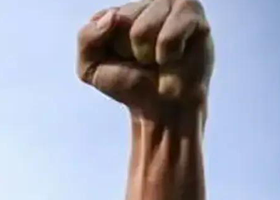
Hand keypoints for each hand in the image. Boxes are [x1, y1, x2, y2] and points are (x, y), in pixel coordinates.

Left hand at [77, 0, 212, 118]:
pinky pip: (169, 36)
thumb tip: (112, 16)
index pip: (100, 19)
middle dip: (128, 51)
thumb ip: (86, 38)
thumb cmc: (128, 84)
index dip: (106, 48)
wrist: (160, 108)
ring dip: (147, 55)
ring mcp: (171, 4)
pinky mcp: (193, 15)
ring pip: (143, 30)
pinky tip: (174, 58)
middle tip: (143, 61)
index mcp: (119, 12)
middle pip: (122, 21)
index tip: (119, 59)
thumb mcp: (90, 68)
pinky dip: (167, 55)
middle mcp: (145, 2)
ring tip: (158, 60)